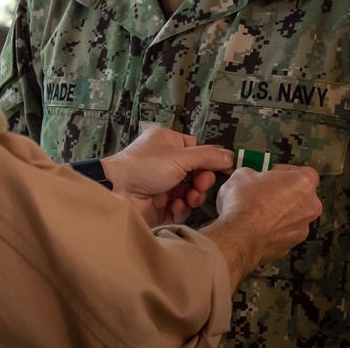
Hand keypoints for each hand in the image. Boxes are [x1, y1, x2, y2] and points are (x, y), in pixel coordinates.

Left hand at [100, 125, 233, 225]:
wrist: (118, 192)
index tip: (223, 170)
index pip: (197, 149)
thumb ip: (208, 157)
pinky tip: (175, 206)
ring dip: (193, 196)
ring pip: (191, 191)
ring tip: (188, 198)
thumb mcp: (180, 156)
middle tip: (199, 185)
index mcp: (167, 142)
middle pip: (196, 173)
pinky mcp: (160, 205)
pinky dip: (181, 207)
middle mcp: (166, 162)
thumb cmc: (146, 166)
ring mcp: (163, 184)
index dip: (210, 160)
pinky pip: (180, 207)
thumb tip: (231, 156)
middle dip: (201, 181)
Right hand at [201, 164, 321, 289]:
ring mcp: (303, 228)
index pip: (305, 172)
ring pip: (294, 216)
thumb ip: (255, 174)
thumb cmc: (244, 202)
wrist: (239, 235)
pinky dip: (274, 229)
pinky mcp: (291, 245)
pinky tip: (257, 226)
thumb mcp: (243, 173)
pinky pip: (285, 232)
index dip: (286, 172)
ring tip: (258, 212)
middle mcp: (309, 206)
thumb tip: (252, 177)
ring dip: (280, 212)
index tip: (271, 174)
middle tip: (264, 191)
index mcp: (302, 183)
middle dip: (285, 193)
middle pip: (302, 195)